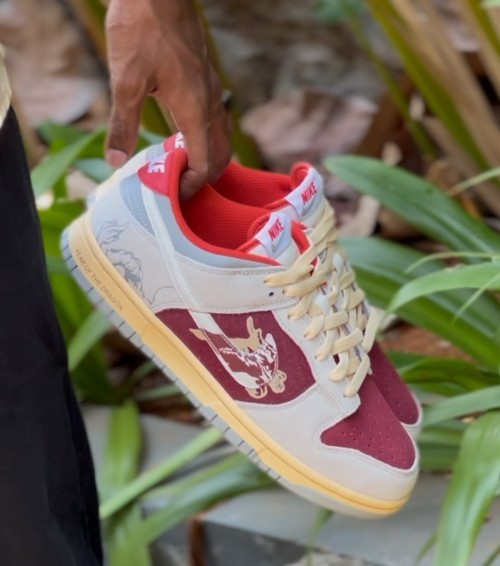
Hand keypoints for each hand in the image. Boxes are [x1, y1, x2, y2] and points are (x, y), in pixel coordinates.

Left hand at [105, 0, 230, 196]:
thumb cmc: (144, 29)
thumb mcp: (126, 80)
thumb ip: (122, 123)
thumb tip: (116, 160)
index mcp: (196, 110)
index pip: (204, 164)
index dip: (192, 186)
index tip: (175, 197)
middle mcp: (210, 104)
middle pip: (221, 156)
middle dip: (204, 178)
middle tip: (181, 190)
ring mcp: (211, 91)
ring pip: (221, 138)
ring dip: (206, 159)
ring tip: (181, 169)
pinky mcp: (205, 80)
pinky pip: (214, 121)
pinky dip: (204, 140)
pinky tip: (180, 138)